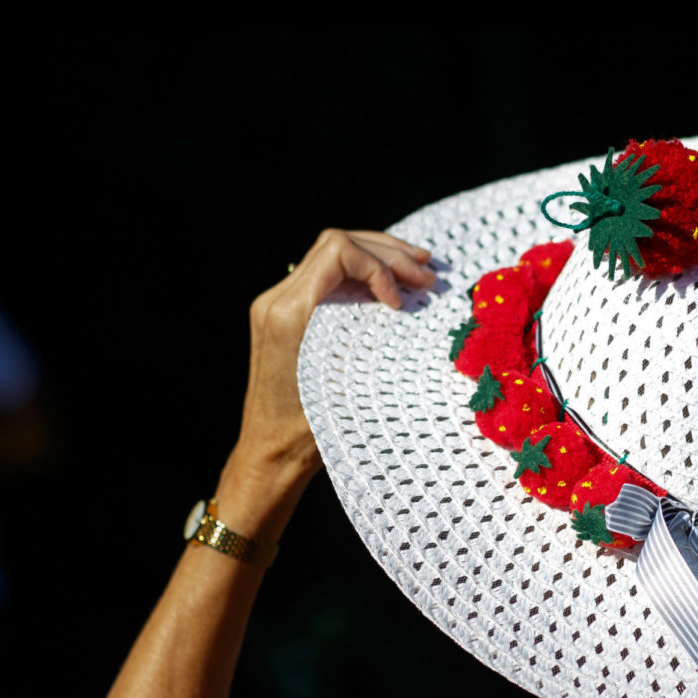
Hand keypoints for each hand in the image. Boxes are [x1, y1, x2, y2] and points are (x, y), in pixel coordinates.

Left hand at [228, 229, 433, 496]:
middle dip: (388, 255)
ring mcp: (277, 304)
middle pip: (337, 244)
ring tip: (419, 271)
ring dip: (379, 259)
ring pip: (332, 254)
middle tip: (427, 275)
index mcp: (289, 314)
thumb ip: (367, 335)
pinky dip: (364, 275)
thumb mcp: (346, 384)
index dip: (378, 265)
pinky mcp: (285, 313)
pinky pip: (326, 276)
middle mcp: (277, 301)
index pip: (337, 251)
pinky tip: (392, 286)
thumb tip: (408, 306)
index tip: (399, 301)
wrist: (270, 453)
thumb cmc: (309, 431)